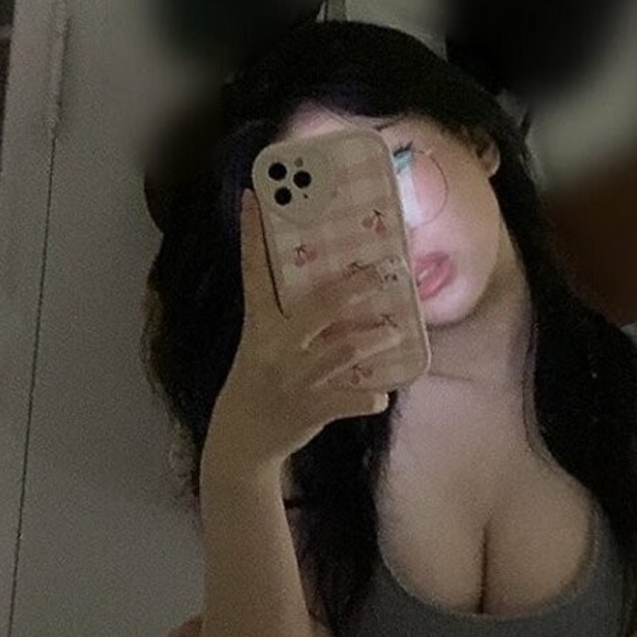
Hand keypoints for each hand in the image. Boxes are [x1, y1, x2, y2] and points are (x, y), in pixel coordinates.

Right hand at [199, 188, 398, 485]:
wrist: (241, 440)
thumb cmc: (258, 383)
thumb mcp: (262, 346)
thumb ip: (290, 320)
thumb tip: (335, 291)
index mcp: (258, 325)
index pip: (253, 272)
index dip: (252, 235)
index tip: (253, 197)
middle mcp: (273, 347)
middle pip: (318, 307)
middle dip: (355, 287)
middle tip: (385, 271)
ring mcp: (292, 379)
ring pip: (342, 351)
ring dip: (373, 340)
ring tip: (395, 330)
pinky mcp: (309, 409)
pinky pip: (349, 400)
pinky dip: (369, 398)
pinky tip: (382, 395)